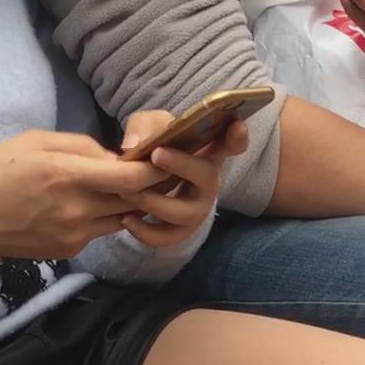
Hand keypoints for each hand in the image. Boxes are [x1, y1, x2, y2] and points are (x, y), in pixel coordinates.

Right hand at [0, 131, 169, 259]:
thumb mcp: (37, 141)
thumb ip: (83, 147)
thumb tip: (118, 157)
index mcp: (67, 174)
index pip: (132, 177)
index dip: (156, 169)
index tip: (165, 159)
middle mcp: (76, 209)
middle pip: (134, 199)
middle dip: (148, 185)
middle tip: (157, 170)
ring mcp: (75, 233)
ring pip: (122, 217)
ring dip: (128, 202)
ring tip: (123, 185)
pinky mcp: (70, 249)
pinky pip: (101, 231)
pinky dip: (104, 216)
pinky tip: (90, 204)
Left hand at [117, 112, 251, 247]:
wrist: (141, 179)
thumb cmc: (155, 148)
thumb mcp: (149, 127)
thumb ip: (143, 128)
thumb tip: (132, 146)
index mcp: (207, 152)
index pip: (231, 144)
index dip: (237, 137)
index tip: (237, 127)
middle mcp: (209, 182)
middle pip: (208, 176)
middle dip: (183, 165)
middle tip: (156, 154)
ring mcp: (198, 209)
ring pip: (185, 213)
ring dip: (155, 202)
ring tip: (128, 192)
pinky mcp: (181, 230)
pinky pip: (168, 238)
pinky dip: (146, 232)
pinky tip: (126, 219)